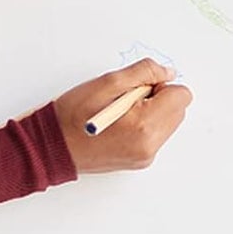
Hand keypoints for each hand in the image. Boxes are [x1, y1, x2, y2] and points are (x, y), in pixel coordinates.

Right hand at [55, 59, 192, 175]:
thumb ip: (145, 72)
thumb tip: (167, 73)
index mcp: (144, 126)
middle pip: (178, 110)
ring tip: (120, 112)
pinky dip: (144, 124)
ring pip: (168, 122)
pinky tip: (119, 124)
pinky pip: (155, 135)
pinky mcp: (139, 161)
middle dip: (158, 98)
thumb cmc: (72, 116)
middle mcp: (149, 146)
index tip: (138, 87)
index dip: (161, 84)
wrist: (51, 147)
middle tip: (126, 99)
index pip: (181, 96)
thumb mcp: (108, 82)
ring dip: (151, 111)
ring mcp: (145, 157)